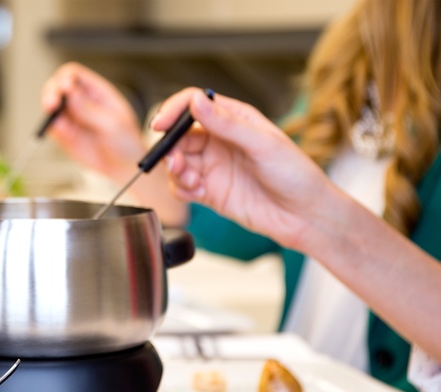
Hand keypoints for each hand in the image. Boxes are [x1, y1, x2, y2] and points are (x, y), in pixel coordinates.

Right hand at [40, 62, 144, 177]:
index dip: (66, 78)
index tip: (65, 88)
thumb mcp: (112, 124)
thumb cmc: (126, 143)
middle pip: (58, 86)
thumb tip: (71, 93)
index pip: (75, 75)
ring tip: (52, 114)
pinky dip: (52, 126)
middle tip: (52, 103)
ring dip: (49, 108)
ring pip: (52, 105)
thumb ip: (90, 110)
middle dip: (52, 91)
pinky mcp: (65, 134)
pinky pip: (53, 126)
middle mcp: (81, 102)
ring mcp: (72, 118)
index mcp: (96, 92)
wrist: (123, 168)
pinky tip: (61, 130)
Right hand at [157, 88, 341, 250]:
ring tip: (191, 181)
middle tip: (175, 163)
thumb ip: (226, 123)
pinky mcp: (209, 192)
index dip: (173, 111)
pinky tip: (198, 194)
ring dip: (175, 171)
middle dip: (170, 148)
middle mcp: (220, 141)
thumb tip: (196, 101)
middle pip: (178, 136)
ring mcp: (213, 167)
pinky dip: (181, 190)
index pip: (193, 105)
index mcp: (234, 119)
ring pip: (176, 162)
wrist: (305, 216)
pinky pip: (181, 187)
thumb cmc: (296, 175)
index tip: (160, 124)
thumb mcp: (262, 143)